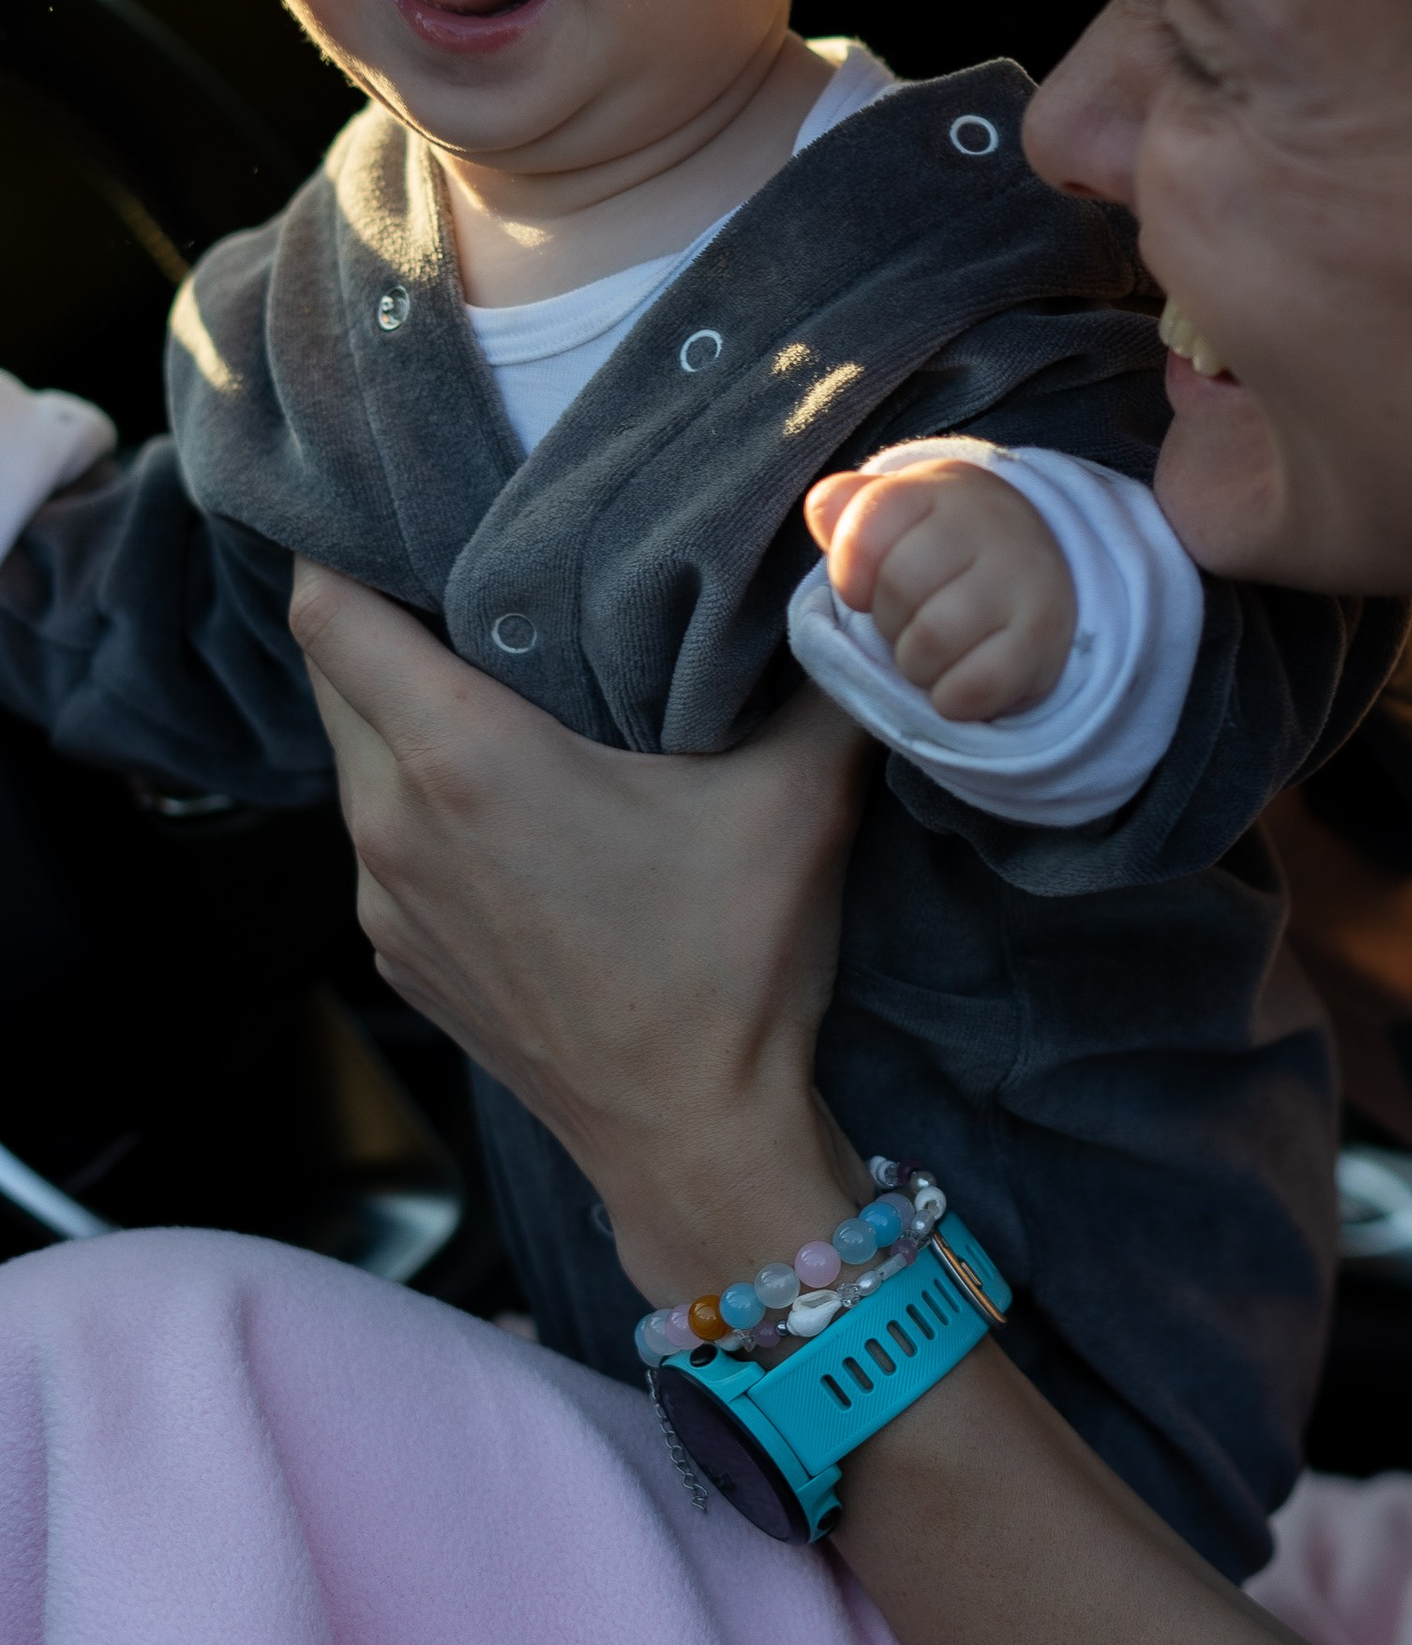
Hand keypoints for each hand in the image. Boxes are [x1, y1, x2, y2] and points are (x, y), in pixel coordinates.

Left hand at [290, 562, 871, 1300]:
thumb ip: (824, 675)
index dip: (332, 545)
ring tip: (484, 671)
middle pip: (330, 678)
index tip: (379, 505)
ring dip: (396, 710)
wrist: (693, 1139)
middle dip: (373, 615)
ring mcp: (387, 902)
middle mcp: (397, 826)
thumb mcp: (798, 800)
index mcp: (466, 764)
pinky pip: (378, 839)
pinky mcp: (402, 955)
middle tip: (452, 567)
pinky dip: (414, 795)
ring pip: (353, 761)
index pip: (329, 617)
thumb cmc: (732, 969)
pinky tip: (500, 794)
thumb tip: (849, 581)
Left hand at [804, 453, 1076, 720]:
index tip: (868, 587)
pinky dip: (950, 699)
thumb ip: (849, 507)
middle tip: (914, 619)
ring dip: (916, 665)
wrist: (1036, 571)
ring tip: (935, 652)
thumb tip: (823, 508)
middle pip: (897, 589)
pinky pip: (971, 688)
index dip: (852, 574)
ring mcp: (1024, 579)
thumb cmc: (943, 551)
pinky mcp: (1043, 638)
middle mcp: (990, 525)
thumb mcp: (899, 515)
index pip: (868, 528)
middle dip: (888, 621)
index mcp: (943, 490)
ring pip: (929, 643)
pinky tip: (960, 681)